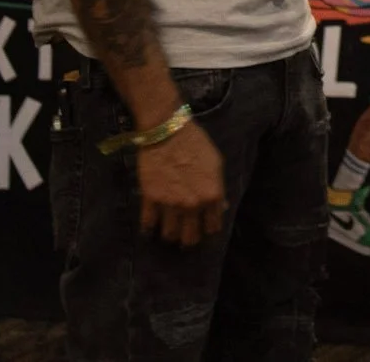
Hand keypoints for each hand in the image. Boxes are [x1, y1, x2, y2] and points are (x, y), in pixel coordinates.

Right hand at [137, 120, 227, 246]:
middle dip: (188, 239)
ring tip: (168, 229)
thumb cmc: (196, 144)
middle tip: (185, 234)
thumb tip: (221, 207)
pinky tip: (150, 227)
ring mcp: (170, 204)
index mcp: (212, 196)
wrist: (168, 131)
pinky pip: (148, 224)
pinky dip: (148, 228)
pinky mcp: (150, 199)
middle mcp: (192, 205)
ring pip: (169, 235)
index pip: (213, 228)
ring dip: (169, 234)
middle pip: (190, 238)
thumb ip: (218, 189)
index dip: (208, 228)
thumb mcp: (216, 164)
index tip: (203, 226)